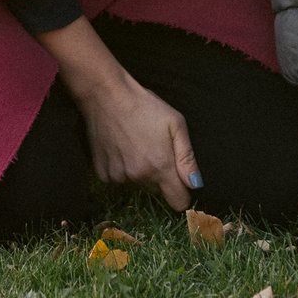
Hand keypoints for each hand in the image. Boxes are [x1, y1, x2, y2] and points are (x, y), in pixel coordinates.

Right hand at [69, 72, 200, 210]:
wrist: (106, 95)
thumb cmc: (145, 105)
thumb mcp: (175, 123)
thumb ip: (187, 158)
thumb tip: (196, 185)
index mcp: (161, 168)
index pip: (178, 203)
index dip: (183, 192)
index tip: (179, 179)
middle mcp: (139, 178)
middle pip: (157, 192)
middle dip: (161, 177)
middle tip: (155, 149)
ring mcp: (118, 177)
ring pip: (138, 185)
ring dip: (141, 172)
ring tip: (136, 144)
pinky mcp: (102, 173)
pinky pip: (119, 180)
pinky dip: (122, 168)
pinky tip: (121, 147)